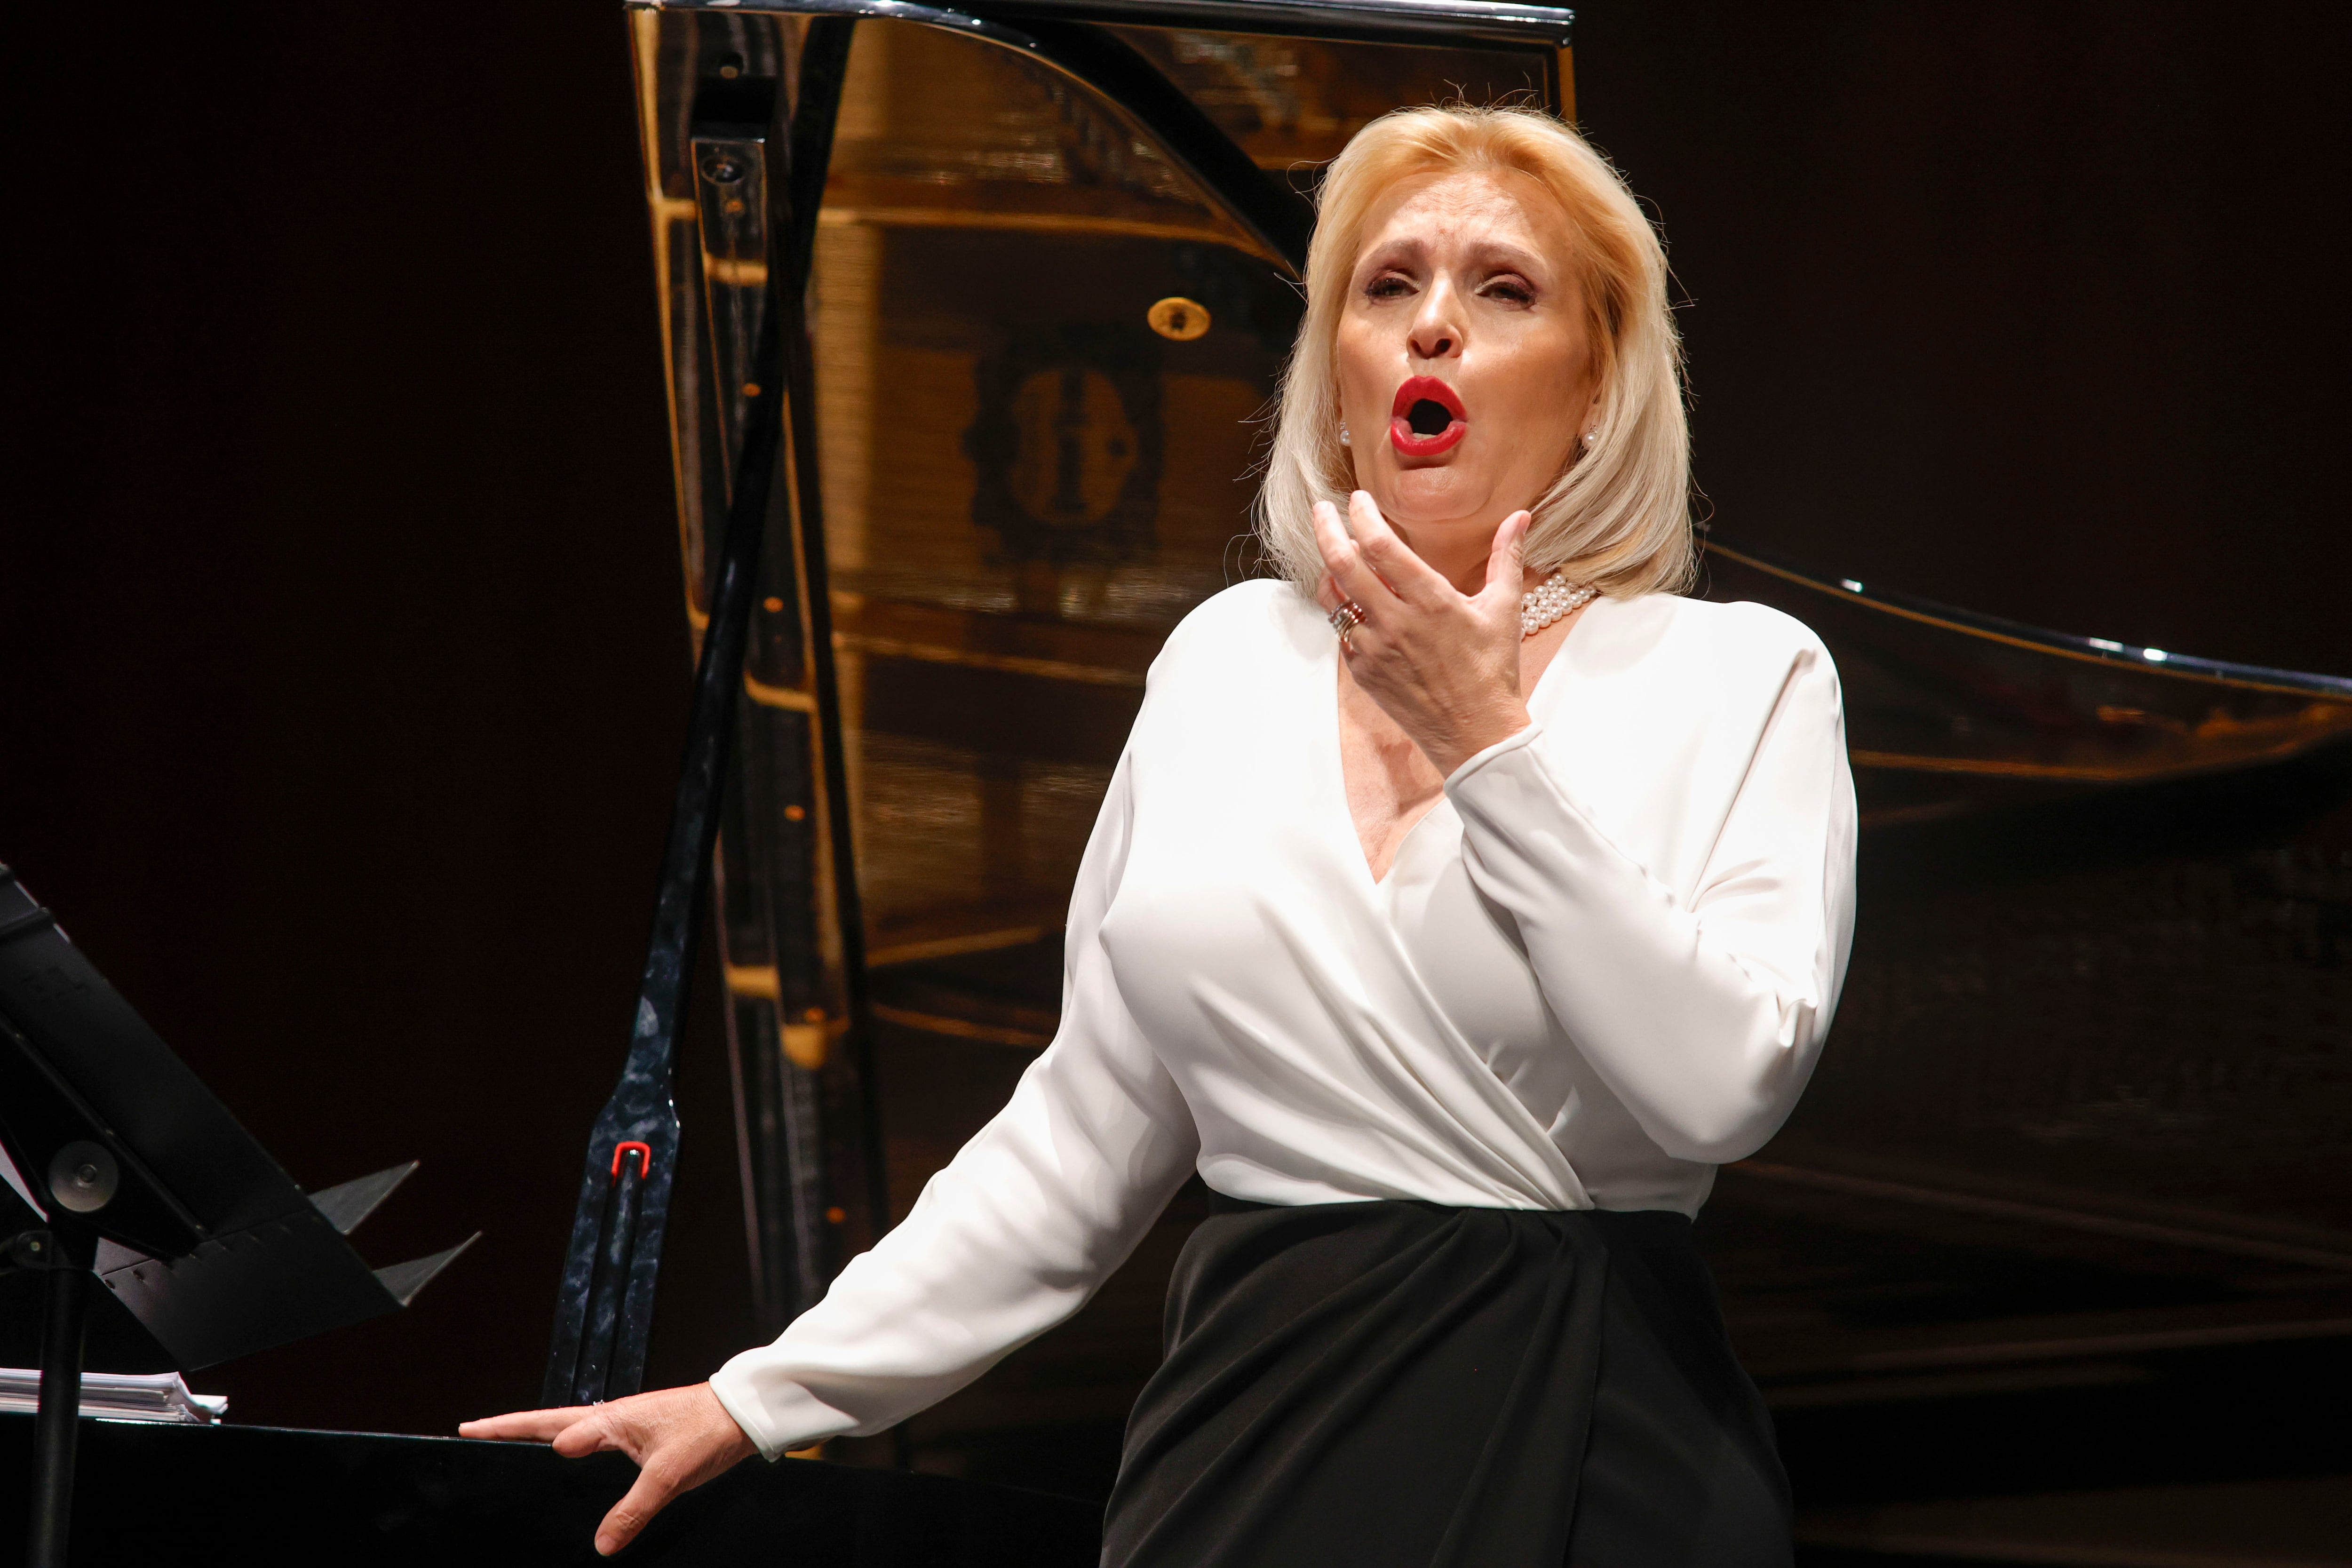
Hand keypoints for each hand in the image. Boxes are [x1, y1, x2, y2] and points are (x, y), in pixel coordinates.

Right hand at [460, 1382, 757, 1554]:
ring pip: (569, 1429)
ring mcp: (624, 1425)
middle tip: (470, 1430)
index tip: (476, 1442)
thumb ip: (633, 1510)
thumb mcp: (669, 1475)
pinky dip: (571, 1449)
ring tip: (506, 1444)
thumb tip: (600, 1545)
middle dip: (509, 1427)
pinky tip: (567, 1463)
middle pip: (549, 1422)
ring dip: (538, 1435)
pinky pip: (594, 1443)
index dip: (514, 1437)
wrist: (745, 1413)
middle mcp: (612, 1418)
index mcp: (611, 1420)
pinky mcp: (639, 1436)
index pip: (550, 1431)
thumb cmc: (709, 1431)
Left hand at [1313, 491, 1533, 775]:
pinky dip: (1341, 609)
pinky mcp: (1362, 672)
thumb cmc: (1493, 671)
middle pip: (1342, 564)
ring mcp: (1373, 649)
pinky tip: (1351, 599)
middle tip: (1321, 510)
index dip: (1362, 516)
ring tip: (1334, 553)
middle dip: (1326, 529)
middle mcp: (1395, 623)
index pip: (1381, 545)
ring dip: (1328, 570)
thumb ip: (1506, 557)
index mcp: (1430, 601)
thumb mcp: (1504, 610)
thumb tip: (1519, 517)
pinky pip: (1340, 631)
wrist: (1475, 735)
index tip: (1357, 500)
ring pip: (1333, 598)